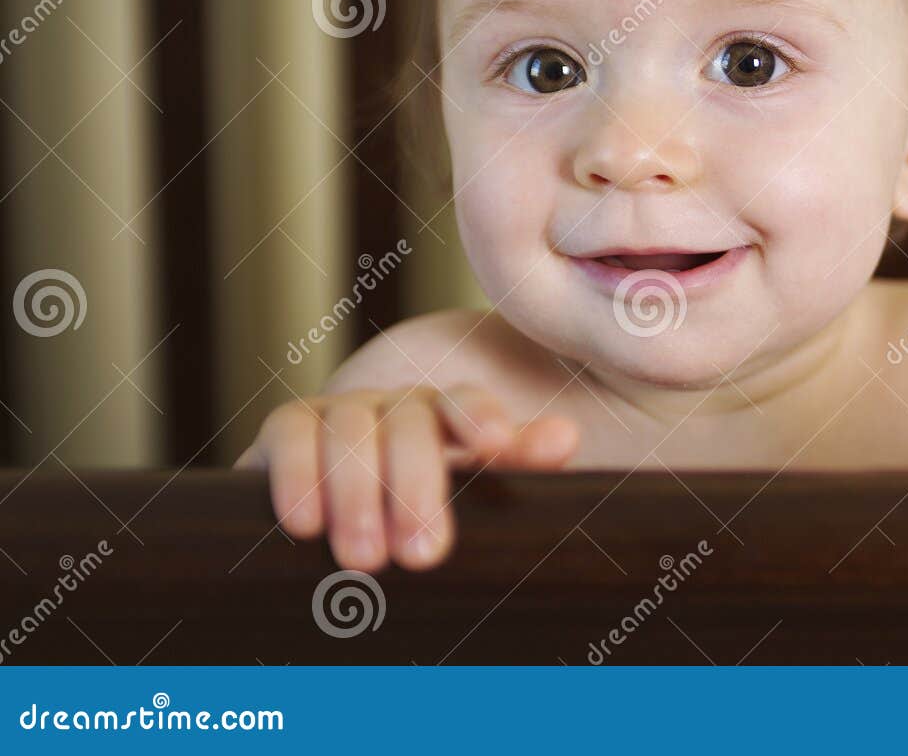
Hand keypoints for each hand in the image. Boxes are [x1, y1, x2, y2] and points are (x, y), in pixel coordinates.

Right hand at [233, 385, 578, 572]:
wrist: (332, 524)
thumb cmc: (418, 512)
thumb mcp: (473, 492)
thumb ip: (517, 461)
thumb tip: (565, 437)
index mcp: (449, 418)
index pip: (467, 403)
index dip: (481, 417)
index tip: (495, 445)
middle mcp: (397, 406)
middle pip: (410, 422)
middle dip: (416, 486)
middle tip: (423, 555)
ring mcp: (341, 412)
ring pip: (350, 428)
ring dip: (357, 492)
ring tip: (366, 559)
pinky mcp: (288, 429)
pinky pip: (290, 432)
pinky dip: (296, 474)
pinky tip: (305, 522)